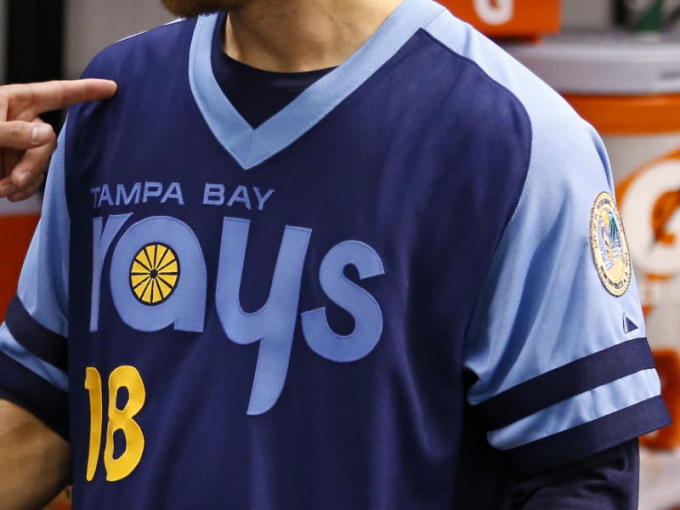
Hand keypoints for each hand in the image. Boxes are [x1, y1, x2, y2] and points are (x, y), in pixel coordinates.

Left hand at [0, 79, 116, 201]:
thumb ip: (12, 132)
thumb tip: (48, 135)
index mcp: (14, 102)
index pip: (58, 93)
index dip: (85, 91)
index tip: (112, 88)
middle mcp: (20, 122)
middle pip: (49, 141)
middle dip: (34, 164)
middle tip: (14, 182)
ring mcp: (17, 146)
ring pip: (41, 164)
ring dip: (25, 181)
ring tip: (2, 191)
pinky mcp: (12, 167)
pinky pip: (31, 179)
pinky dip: (20, 189)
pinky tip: (5, 193)